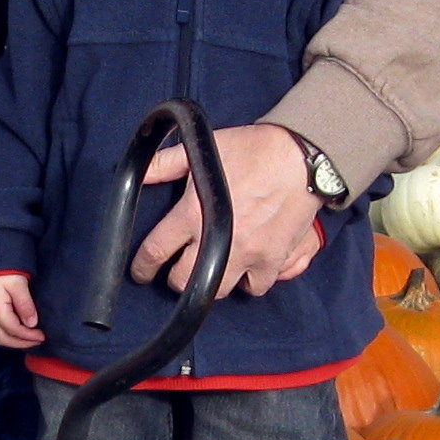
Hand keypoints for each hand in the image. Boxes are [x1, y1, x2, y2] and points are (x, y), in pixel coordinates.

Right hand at [0, 274, 45, 350]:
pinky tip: (16, 335)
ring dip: (12, 342)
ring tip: (28, 340)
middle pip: (2, 338)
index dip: (28, 336)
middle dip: (21, 343)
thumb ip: (25, 305)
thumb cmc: (5, 270)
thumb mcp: (19, 284)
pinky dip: (4, 337)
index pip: (13, 329)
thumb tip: (32, 324)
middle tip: (37, 341)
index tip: (42, 336)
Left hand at [130, 121, 323, 297]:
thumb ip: (166, 163)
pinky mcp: (273, 259)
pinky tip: (243, 269)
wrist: (300, 156)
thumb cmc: (253, 150)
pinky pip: (255, 287)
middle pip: (184, 281)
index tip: (141, 271)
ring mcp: (248, 253)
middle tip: (176, 271)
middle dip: (175, 279)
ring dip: (210, 284)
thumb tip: (139, 174)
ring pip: (218, 291)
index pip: (157, 251)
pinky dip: (248, 282)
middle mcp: (219, 239)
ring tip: (209, 271)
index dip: (143, 266)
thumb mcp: (205, 148)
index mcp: (195, 213)